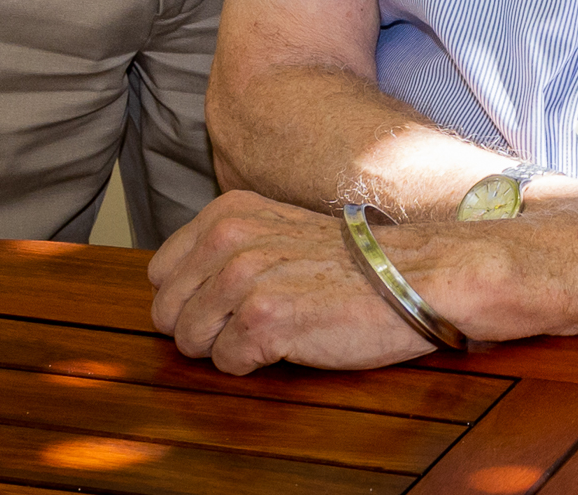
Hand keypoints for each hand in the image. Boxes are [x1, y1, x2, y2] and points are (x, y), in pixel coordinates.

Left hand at [150, 190, 439, 373]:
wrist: (417, 275)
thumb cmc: (352, 263)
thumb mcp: (277, 233)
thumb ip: (226, 250)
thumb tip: (173, 293)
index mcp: (228, 213)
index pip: (160, 274)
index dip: (190, 299)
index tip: (229, 302)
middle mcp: (229, 238)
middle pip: (167, 312)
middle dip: (202, 328)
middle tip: (255, 321)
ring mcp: (244, 277)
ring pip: (189, 342)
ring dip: (228, 347)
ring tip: (277, 328)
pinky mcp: (263, 318)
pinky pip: (226, 364)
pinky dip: (255, 363)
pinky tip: (293, 340)